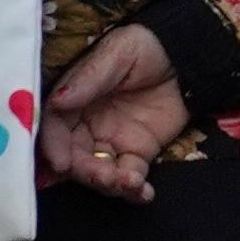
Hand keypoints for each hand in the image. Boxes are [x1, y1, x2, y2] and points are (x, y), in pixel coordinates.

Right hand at [43, 23, 194, 202]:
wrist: (185, 56)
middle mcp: (84, 125)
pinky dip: (133, 190)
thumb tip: (58, 101)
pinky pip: (129, 177)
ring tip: (130, 184)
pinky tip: (143, 192)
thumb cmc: (143, 47)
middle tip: (105, 178)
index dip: (54, 147)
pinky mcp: (137, 153)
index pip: (55, 127)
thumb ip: (89, 80)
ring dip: (109, 184)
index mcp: (73, 99)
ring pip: (99, 171)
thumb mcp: (116, 54)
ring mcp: (110, 141)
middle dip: (86, 172)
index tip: (61, 164)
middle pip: (74, 157)